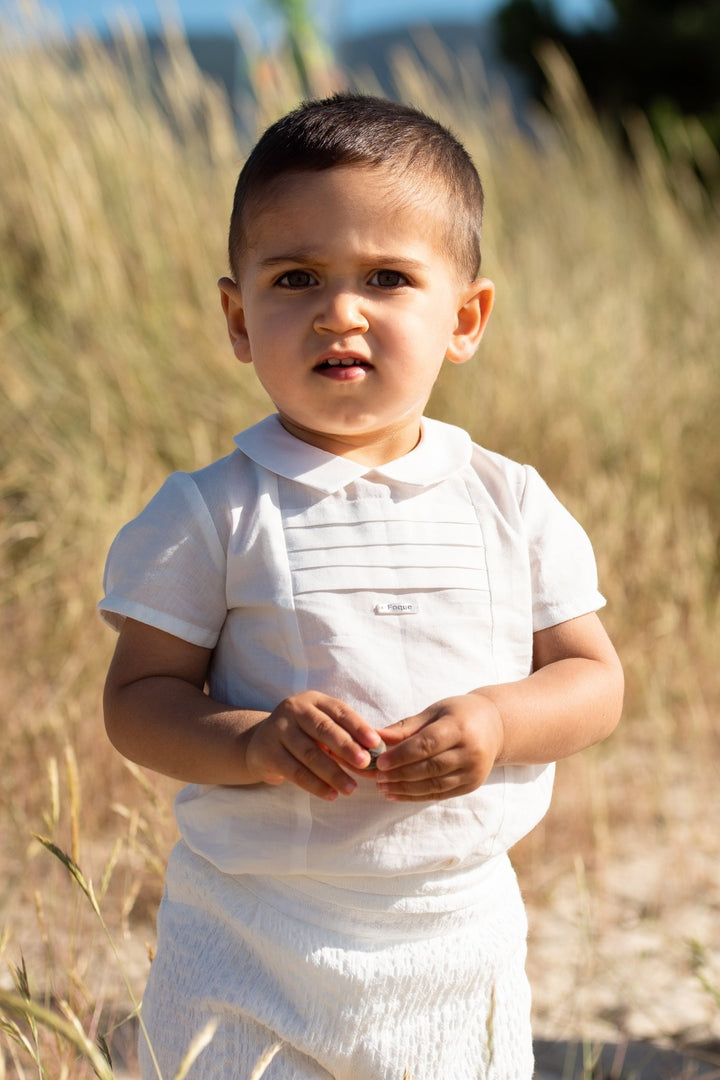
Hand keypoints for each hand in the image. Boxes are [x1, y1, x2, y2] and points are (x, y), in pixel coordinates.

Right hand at [242, 691, 380, 800]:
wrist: (259, 745)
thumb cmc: (303, 736)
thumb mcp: (322, 729)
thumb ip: (347, 740)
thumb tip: (376, 760)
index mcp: (314, 700)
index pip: (339, 711)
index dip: (358, 727)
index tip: (376, 743)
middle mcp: (294, 710)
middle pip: (323, 729)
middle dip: (346, 747)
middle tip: (365, 763)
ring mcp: (278, 730)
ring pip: (310, 753)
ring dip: (333, 773)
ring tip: (351, 788)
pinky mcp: (268, 752)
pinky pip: (295, 771)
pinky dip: (315, 785)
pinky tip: (331, 794)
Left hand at [374, 694, 504, 801]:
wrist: (495, 726)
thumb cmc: (459, 714)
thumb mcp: (434, 712)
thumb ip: (406, 727)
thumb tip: (376, 737)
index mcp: (459, 727)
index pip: (427, 744)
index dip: (401, 755)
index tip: (380, 762)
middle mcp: (470, 751)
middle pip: (430, 767)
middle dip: (400, 774)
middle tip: (377, 777)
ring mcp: (473, 771)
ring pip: (434, 785)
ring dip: (405, 788)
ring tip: (383, 787)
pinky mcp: (472, 785)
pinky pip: (440, 794)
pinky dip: (416, 796)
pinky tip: (397, 794)